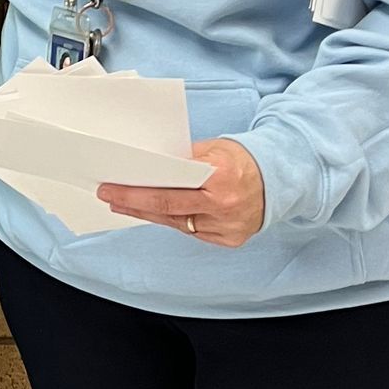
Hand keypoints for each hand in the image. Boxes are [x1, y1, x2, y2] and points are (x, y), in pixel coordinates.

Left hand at [98, 137, 265, 247]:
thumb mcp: (215, 148)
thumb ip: (184, 158)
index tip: (112, 186)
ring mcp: (226, 227)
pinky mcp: (228, 240)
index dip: (137, 190)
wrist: (280, 181)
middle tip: (108, 195)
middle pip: (168, 208)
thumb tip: (149, 165)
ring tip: (124, 205)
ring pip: (176, 223)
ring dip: (148, 214)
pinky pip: (192, 231)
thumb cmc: (243, 160)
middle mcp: (223, 205)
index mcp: (220, 176)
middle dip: (133, 202)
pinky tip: (154, 214)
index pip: (168, 187)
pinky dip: (173, 221)